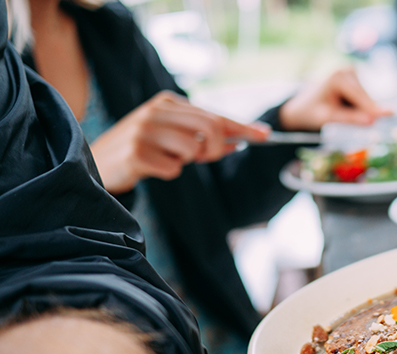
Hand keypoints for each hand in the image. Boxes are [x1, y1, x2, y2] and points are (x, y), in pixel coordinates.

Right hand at [90, 91, 269, 193]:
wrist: (95, 161)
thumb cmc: (141, 148)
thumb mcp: (171, 135)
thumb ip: (202, 135)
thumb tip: (240, 140)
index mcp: (167, 102)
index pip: (213, 114)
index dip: (242, 126)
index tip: (265, 135)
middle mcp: (156, 111)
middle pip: (210, 129)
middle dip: (217, 148)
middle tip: (206, 158)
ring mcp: (145, 131)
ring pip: (193, 149)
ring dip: (188, 162)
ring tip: (167, 159)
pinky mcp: (136, 153)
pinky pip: (173, 169)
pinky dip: (169, 172)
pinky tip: (151, 167)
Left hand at [278, 68, 390, 130]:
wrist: (304, 105)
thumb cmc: (313, 112)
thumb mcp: (328, 118)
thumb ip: (350, 119)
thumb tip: (372, 121)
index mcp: (337, 78)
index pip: (359, 96)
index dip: (372, 108)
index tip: (392, 113)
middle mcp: (347, 70)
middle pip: (365, 97)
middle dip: (365, 112)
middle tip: (360, 124)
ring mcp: (353, 72)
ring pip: (366, 98)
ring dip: (360, 110)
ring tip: (340, 112)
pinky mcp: (357, 77)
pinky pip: (364, 98)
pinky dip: (359, 106)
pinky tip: (345, 106)